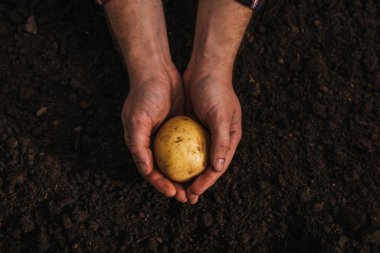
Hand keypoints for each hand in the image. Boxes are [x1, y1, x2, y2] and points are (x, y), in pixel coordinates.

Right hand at [121, 64, 187, 202]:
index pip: (151, 172)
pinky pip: (189, 146)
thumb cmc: (144, 95)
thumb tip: (146, 171)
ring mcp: (168, 136)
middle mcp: (153, 144)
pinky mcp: (180, 127)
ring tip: (199, 188)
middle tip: (189, 197)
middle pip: (166, 171)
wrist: (157, 70)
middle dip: (177, 186)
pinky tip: (206, 166)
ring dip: (188, 176)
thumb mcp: (137, 120)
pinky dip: (195, 158)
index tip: (175, 193)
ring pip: (179, 162)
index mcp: (140, 145)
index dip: (162, 185)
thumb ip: (138, 145)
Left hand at [183, 64, 241, 203]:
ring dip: (184, 174)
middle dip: (195, 184)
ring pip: (192, 159)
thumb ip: (221, 141)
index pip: (217, 168)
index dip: (206, 183)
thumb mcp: (221, 116)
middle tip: (183, 197)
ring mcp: (203, 133)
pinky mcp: (191, 126)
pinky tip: (165, 165)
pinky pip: (182, 146)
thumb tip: (218, 168)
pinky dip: (176, 157)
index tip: (192, 193)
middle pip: (205, 167)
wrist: (205, 68)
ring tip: (173, 186)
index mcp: (229, 139)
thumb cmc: (216, 91)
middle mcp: (217, 139)